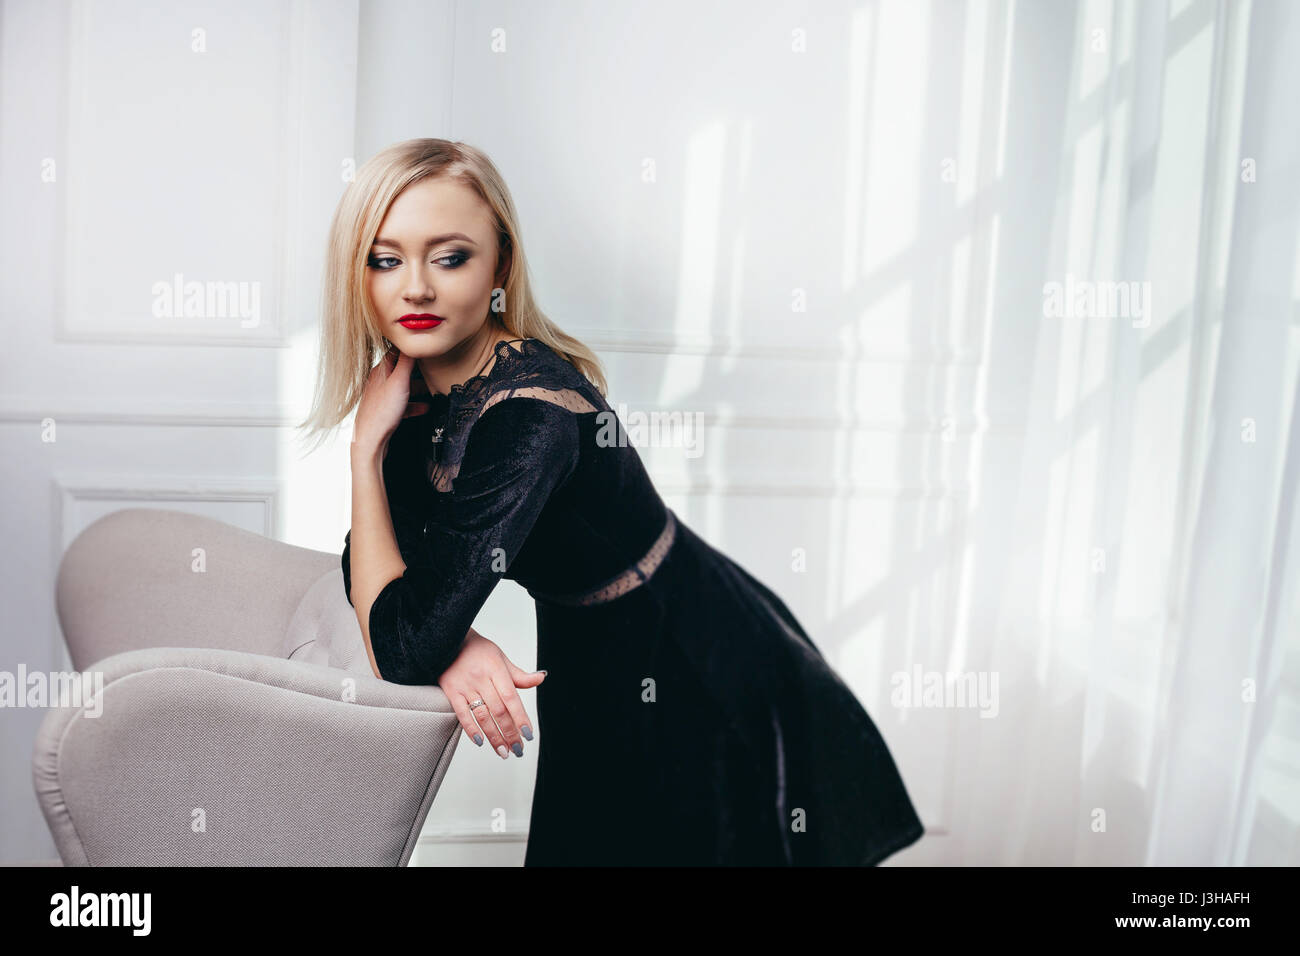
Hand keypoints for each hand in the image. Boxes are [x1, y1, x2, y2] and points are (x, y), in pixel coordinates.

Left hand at [353, 345, 431, 452]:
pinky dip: (414, 404)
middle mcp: (380, 381)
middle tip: (434, 368)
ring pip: (404, 387)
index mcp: (381, 370)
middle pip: (402, 369)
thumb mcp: (399, 381)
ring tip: (433, 389)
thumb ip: (407, 361)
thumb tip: (412, 342)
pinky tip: (425, 408)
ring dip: (419, 388)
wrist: (370, 440)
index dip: (412, 348)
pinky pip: (403, 403)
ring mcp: (382, 396)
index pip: (397, 352)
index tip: (424, 347)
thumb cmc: (381, 413)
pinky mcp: (385, 411)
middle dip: (419, 369)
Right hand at [439, 628, 544, 759]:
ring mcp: (465, 686)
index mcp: (496, 669)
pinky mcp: (450, 691)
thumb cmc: (478, 650)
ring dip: (493, 736)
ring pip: (481, 715)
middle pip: (498, 711)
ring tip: (503, 752)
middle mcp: (481, 678)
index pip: (511, 698)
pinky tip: (480, 742)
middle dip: (510, 733)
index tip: (528, 735)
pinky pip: (461, 713)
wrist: (448, 640)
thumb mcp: (500, 658)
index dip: (520, 718)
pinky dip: (471, 729)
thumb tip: (540, 678)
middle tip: (518, 750)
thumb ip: (518, 674)